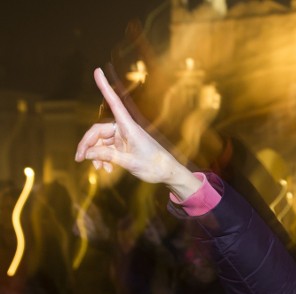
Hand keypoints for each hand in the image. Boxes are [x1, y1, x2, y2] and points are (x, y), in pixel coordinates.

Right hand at [74, 68, 201, 200]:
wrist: (168, 174)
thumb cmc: (154, 166)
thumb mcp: (129, 162)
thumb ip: (108, 156)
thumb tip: (87, 152)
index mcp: (129, 127)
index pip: (114, 103)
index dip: (104, 87)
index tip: (97, 70)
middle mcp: (125, 128)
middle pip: (98, 131)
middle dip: (88, 145)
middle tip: (79, 159)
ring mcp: (123, 137)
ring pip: (101, 141)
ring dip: (96, 155)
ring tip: (99, 169)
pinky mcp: (123, 145)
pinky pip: (107, 148)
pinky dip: (103, 158)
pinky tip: (106, 169)